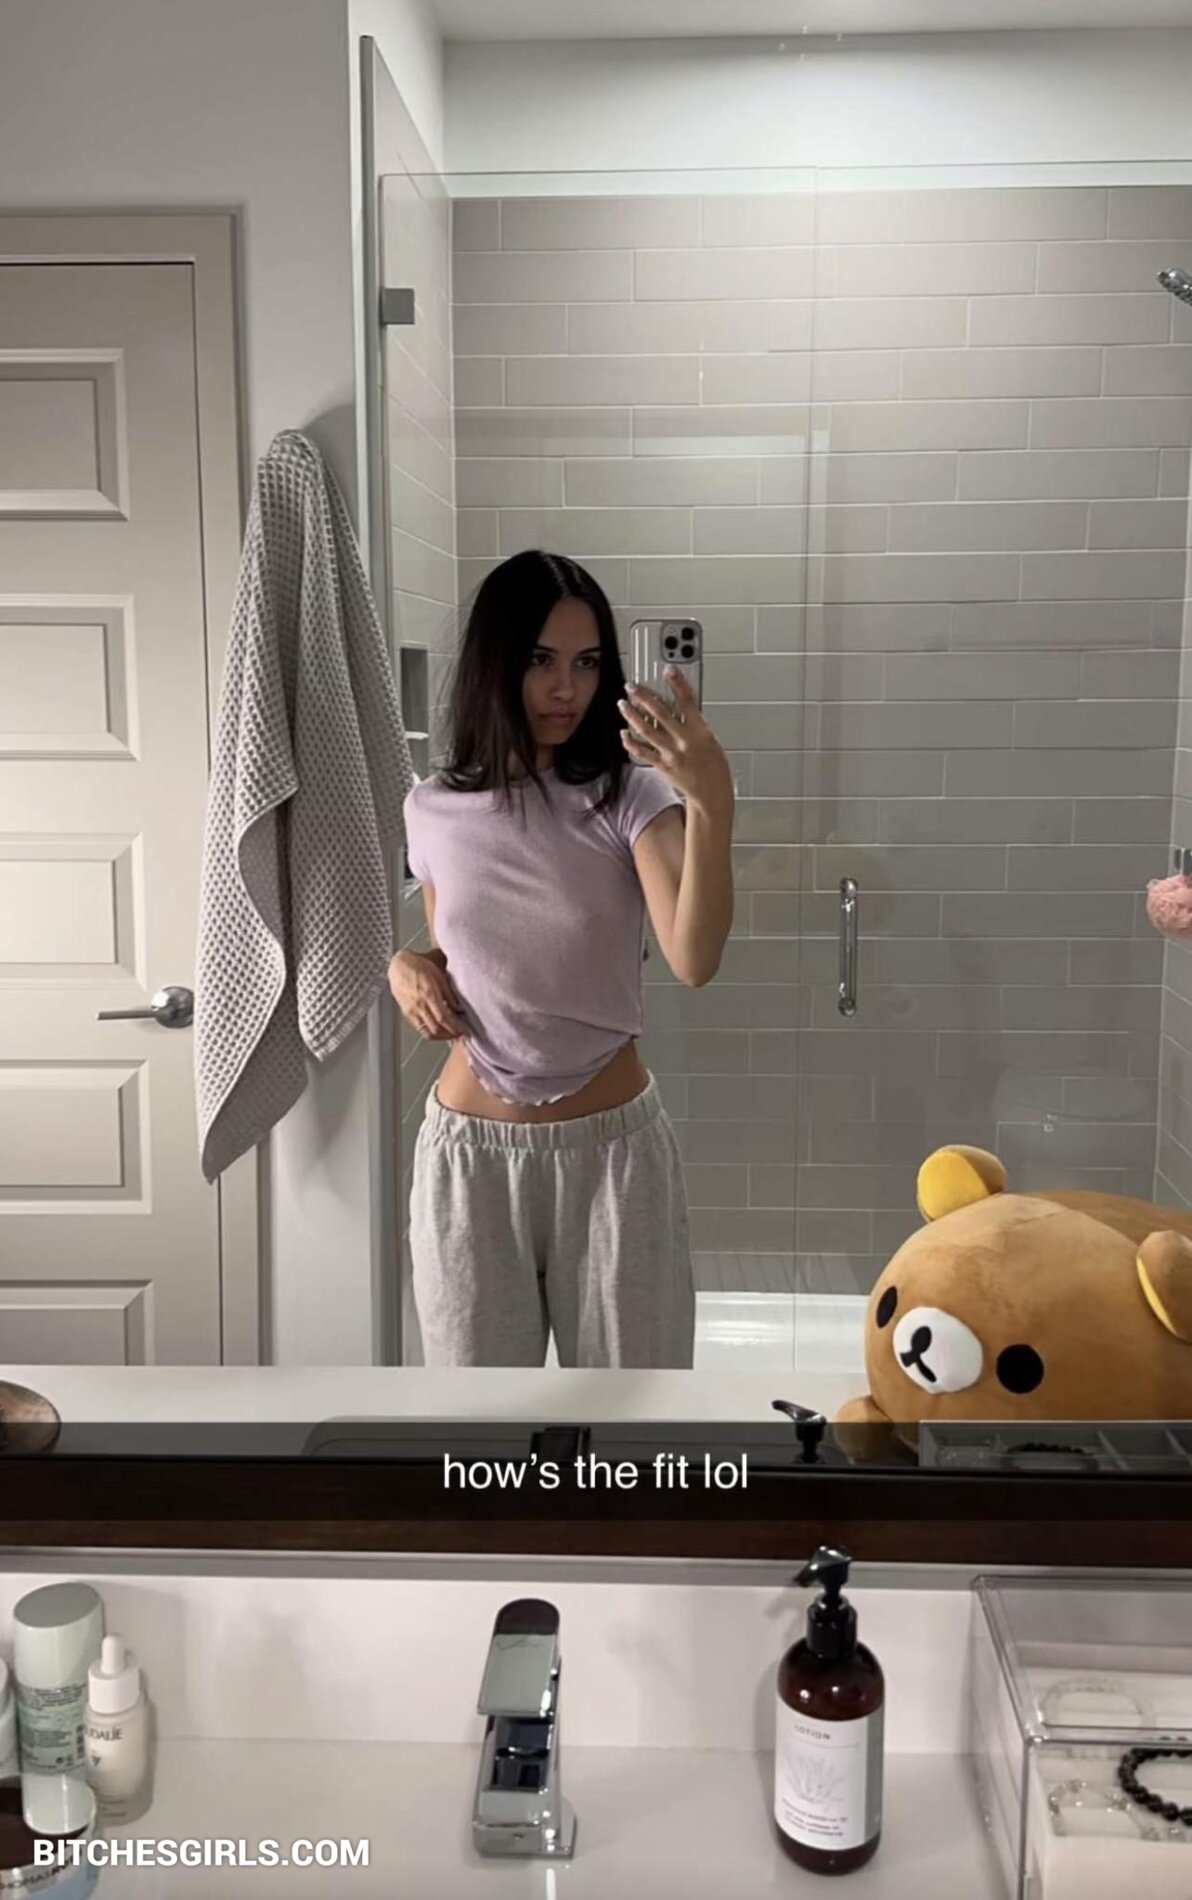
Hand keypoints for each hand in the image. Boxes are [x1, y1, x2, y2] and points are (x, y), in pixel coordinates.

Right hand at [388, 950, 467, 1039]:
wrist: (399, 966)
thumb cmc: (418, 966)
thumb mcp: (439, 975)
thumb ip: (449, 993)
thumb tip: (458, 1007)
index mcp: (429, 994)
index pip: (444, 1018)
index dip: (455, 1027)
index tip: (463, 1030)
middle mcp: (420, 1005)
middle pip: (436, 1029)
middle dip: (450, 1035)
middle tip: (460, 1035)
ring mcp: (412, 1011)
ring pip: (427, 1032)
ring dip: (440, 1037)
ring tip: (450, 1035)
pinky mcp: (407, 1013)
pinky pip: (419, 1028)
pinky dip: (430, 1033)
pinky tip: (437, 1030)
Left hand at [617, 669, 734, 820]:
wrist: (711, 794)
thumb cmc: (714, 767)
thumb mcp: (710, 739)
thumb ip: (693, 723)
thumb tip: (678, 706)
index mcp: (700, 732)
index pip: (688, 702)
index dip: (677, 684)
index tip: (668, 670)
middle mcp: (684, 742)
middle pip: (660, 713)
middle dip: (643, 697)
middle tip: (632, 686)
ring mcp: (671, 755)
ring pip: (645, 730)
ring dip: (631, 715)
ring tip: (623, 704)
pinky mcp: (661, 766)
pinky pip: (641, 752)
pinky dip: (630, 741)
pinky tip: (623, 733)